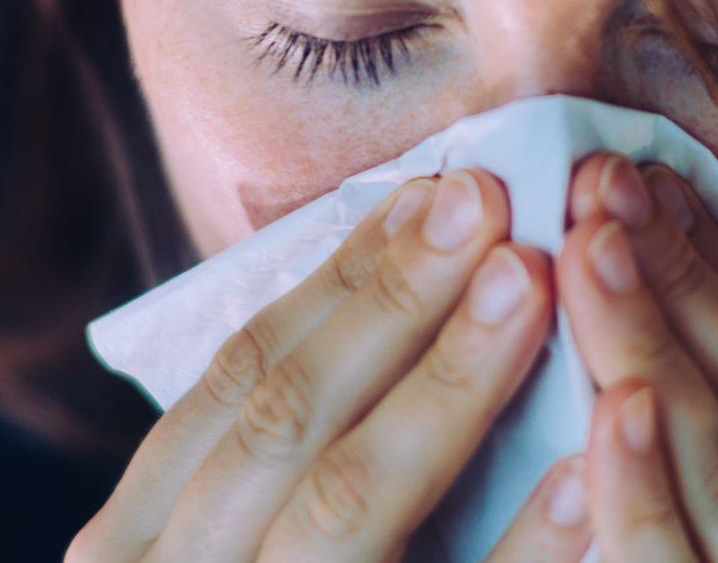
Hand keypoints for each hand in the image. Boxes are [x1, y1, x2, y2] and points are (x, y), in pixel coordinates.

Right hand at [68, 168, 593, 561]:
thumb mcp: (221, 553)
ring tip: (539, 288)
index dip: (338, 284)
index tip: (435, 190)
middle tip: (494, 203)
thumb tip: (394, 293)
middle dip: (392, 306)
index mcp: (131, 550)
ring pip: (342, 513)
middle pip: (281, 425)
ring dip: (444, 392)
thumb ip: (275, 465)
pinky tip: (585, 476)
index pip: (238, 385)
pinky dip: (517, 549)